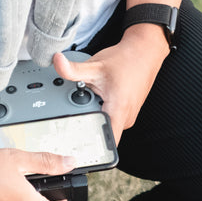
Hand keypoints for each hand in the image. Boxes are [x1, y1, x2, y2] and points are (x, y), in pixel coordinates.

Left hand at [52, 25, 169, 143]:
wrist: (144, 51)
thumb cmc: (126, 60)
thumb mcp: (95, 66)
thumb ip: (73, 69)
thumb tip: (57, 63)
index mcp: (119, 110)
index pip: (107, 142)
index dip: (92, 149)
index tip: (77, 147)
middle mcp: (125, 117)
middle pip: (101, 134)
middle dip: (86, 125)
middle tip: (78, 110)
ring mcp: (127, 116)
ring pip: (105, 125)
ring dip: (94, 116)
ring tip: (91, 99)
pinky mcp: (126, 113)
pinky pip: (110, 118)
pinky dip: (101, 110)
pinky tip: (99, 97)